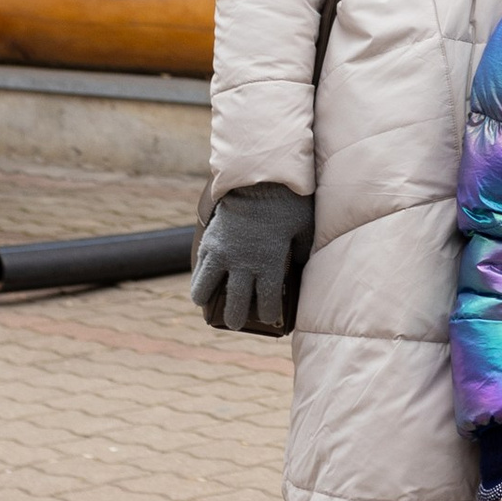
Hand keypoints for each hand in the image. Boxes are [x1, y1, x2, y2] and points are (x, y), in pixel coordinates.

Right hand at [192, 179, 314, 331]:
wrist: (259, 177)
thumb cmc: (288, 202)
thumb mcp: (304, 228)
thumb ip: (300, 251)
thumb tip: (297, 264)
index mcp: (269, 265)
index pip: (268, 304)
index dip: (269, 315)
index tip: (270, 318)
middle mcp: (243, 265)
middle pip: (237, 304)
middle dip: (237, 318)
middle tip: (237, 323)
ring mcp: (223, 253)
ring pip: (207, 289)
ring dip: (207, 300)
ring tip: (207, 304)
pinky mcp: (210, 240)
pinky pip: (199, 267)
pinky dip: (198, 278)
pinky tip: (200, 284)